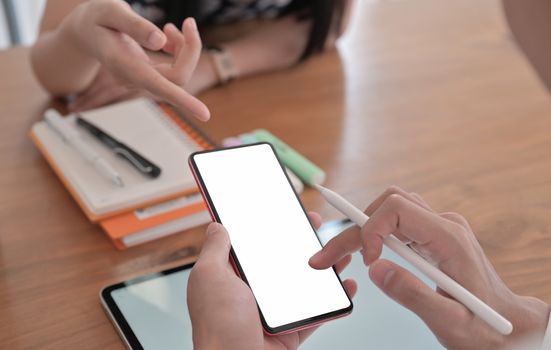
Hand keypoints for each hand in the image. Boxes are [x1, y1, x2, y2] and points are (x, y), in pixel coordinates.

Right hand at [61, 0, 208, 119]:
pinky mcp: (149, 75)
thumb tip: (160, 42)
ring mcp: (143, 79)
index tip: (204, 114)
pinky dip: (180, 50)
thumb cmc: (97, 18)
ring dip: (186, 49)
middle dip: (191, 50)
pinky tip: (170, 33)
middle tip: (188, 22)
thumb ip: (134, 25)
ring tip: (174, 26)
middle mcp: (134, 78)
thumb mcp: (111, 11)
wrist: (86, 30)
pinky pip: (175, 69)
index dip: (182, 100)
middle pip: (177, 76)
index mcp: (123, 64)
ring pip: (179, 73)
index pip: (158, 85)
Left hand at [188, 213, 356, 349]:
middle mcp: (253, 293)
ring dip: (324, 268)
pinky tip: (346, 287)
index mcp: (232, 277)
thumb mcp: (210, 277)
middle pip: (283, 261)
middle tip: (316, 226)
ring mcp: (274, 312)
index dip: (269, 227)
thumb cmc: (218, 327)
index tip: (284, 211)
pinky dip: (334, 301)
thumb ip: (215, 251)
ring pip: (304, 284)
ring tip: (340, 252)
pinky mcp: (290, 330)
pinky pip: (317, 313)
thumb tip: (216, 226)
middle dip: (302, 242)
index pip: (253, 245)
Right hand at [309, 186, 550, 349]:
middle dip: (354, 229)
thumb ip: (411, 294)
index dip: (371, 229)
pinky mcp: (434, 236)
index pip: (398, 208)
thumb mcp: (449, 321)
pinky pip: (398, 222)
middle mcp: (444, 225)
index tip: (366, 261)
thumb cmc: (484, 326)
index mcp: (449, 238)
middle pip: (388, 206)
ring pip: (391, 209)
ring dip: (363, 228)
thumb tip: (374, 269)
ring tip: (342, 255)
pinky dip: (376, 234)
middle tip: (328, 257)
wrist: (507, 325)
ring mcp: (439, 228)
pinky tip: (368, 254)